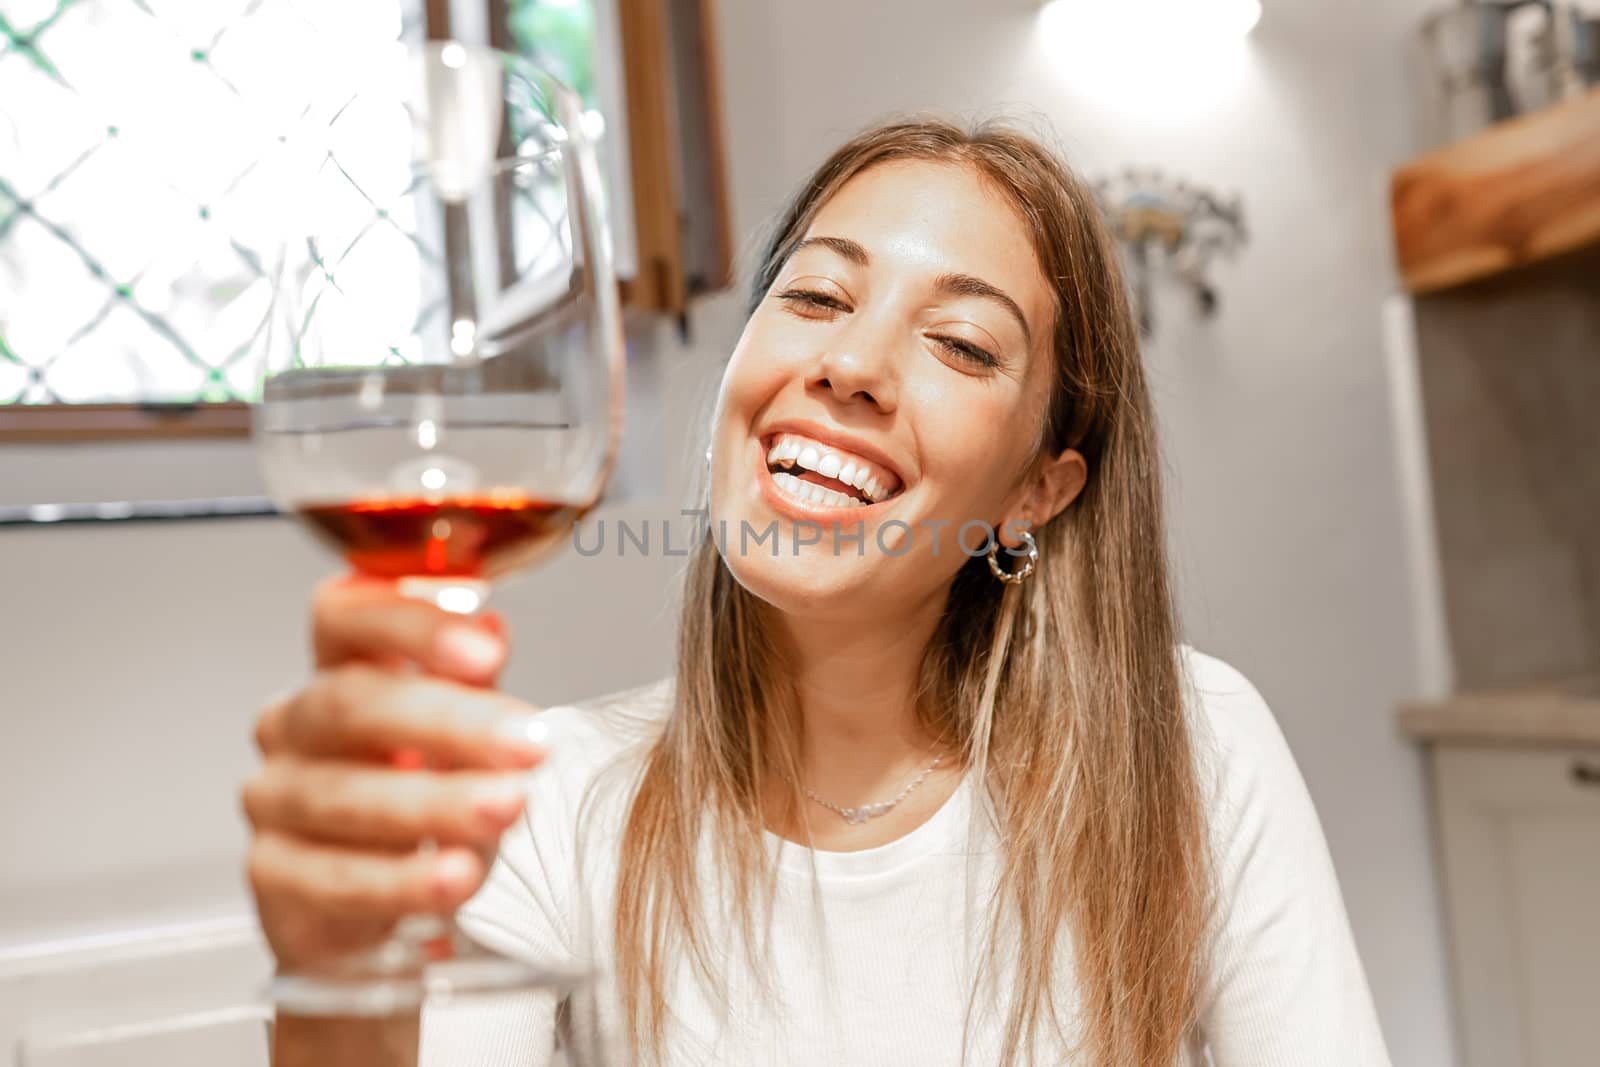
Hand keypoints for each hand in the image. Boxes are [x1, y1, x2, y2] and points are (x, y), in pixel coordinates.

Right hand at [242, 576, 549, 970]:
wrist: (380, 909)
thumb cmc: (425, 799)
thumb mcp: (462, 738)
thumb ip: (474, 685)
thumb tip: (492, 627)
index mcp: (339, 668)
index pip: (347, 615)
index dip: (413, 625)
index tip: (488, 650)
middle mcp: (294, 724)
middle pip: (353, 703)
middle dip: (450, 722)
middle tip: (529, 744)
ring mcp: (274, 800)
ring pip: (347, 795)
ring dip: (436, 803)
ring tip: (506, 808)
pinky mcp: (272, 877)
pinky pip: (335, 877)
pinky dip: (403, 880)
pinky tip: (454, 877)